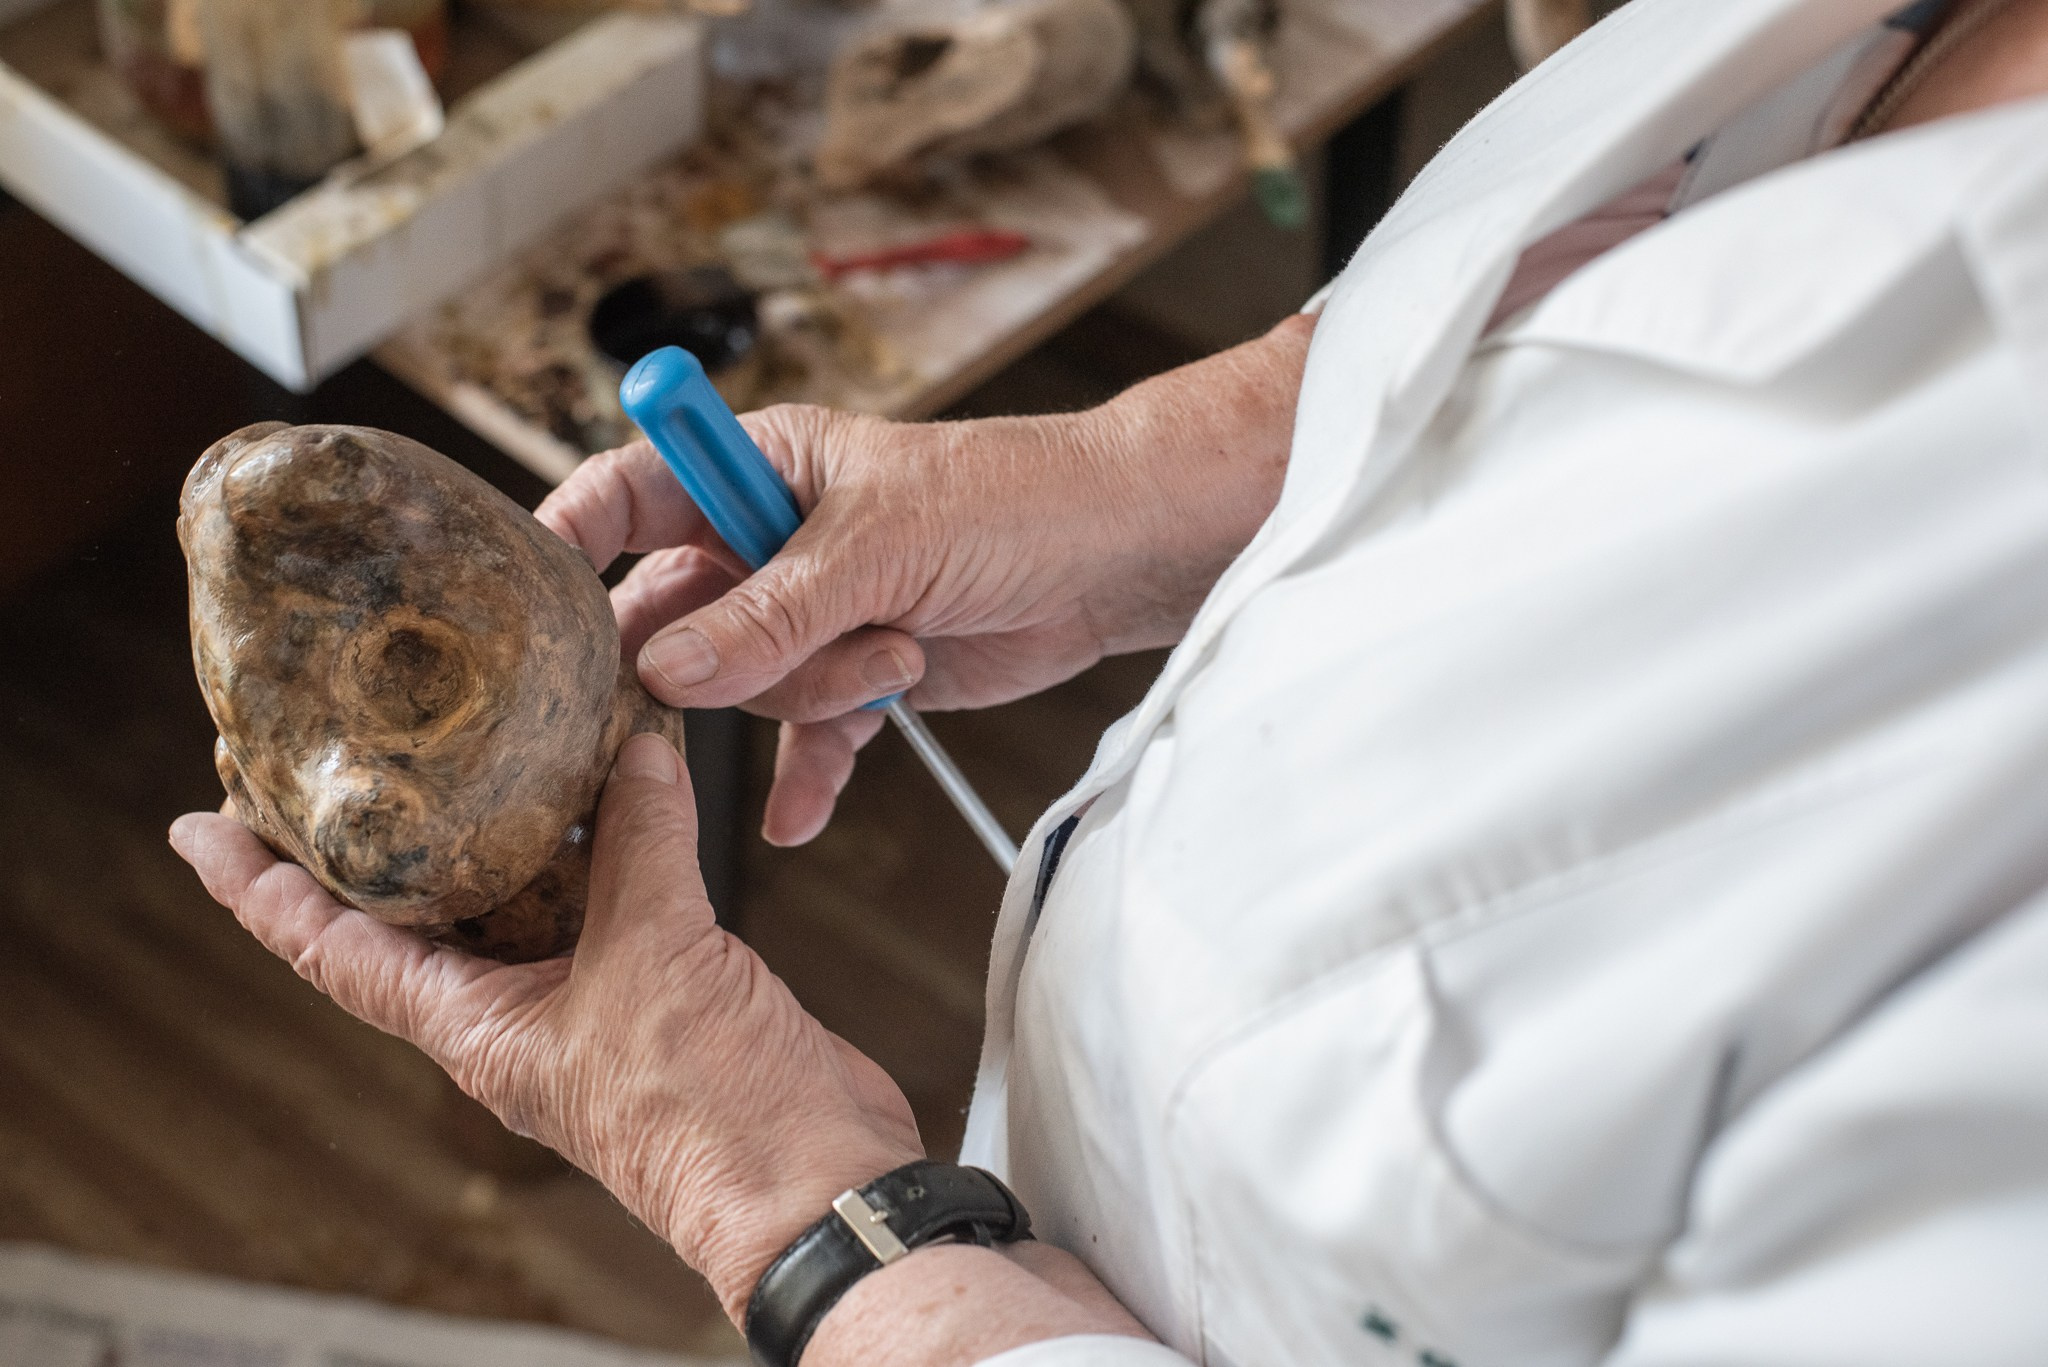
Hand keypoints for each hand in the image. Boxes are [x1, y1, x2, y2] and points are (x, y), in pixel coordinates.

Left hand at [169, 733, 920, 1318]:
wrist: (812, 1180)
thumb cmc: (711, 1113)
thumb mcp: (654, 956)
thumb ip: (637, 842)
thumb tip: (633, 750)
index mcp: (475, 1027)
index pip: (330, 948)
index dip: (258, 888)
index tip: (198, 827)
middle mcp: (516, 1013)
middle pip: (415, 915)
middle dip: (373, 837)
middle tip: (336, 750)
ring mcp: (587, 1000)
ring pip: (517, 897)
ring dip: (497, 822)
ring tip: (477, 737)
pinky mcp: (658, 987)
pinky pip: (608, 895)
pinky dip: (604, 835)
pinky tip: (620, 778)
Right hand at [537, 313, 1313, 845]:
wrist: (1123, 556)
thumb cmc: (1016, 499)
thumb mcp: (883, 545)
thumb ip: (770, 613)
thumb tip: (661, 671)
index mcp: (757, 465)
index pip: (624, 493)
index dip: (570, 544)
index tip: (532, 612)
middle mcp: (768, 539)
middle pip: (671, 616)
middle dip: (714, 657)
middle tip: (753, 670)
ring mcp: (811, 614)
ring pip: (742, 686)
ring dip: (809, 695)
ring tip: (893, 661)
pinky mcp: (858, 678)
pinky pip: (801, 738)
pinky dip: (808, 772)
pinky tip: (802, 814)